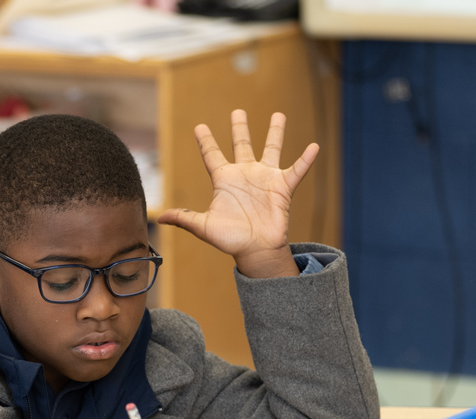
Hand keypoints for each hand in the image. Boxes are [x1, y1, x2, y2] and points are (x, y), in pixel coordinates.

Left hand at [157, 110, 317, 279]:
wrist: (255, 250)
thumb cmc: (231, 239)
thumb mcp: (204, 226)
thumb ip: (185, 217)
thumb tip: (160, 217)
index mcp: (224, 180)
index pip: (212, 155)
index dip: (206, 141)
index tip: (199, 126)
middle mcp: (244, 175)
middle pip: (241, 145)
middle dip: (239, 128)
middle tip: (238, 111)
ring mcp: (265, 178)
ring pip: (271, 149)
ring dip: (275, 132)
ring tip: (278, 114)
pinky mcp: (283, 187)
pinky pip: (297, 170)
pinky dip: (306, 160)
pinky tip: (314, 146)